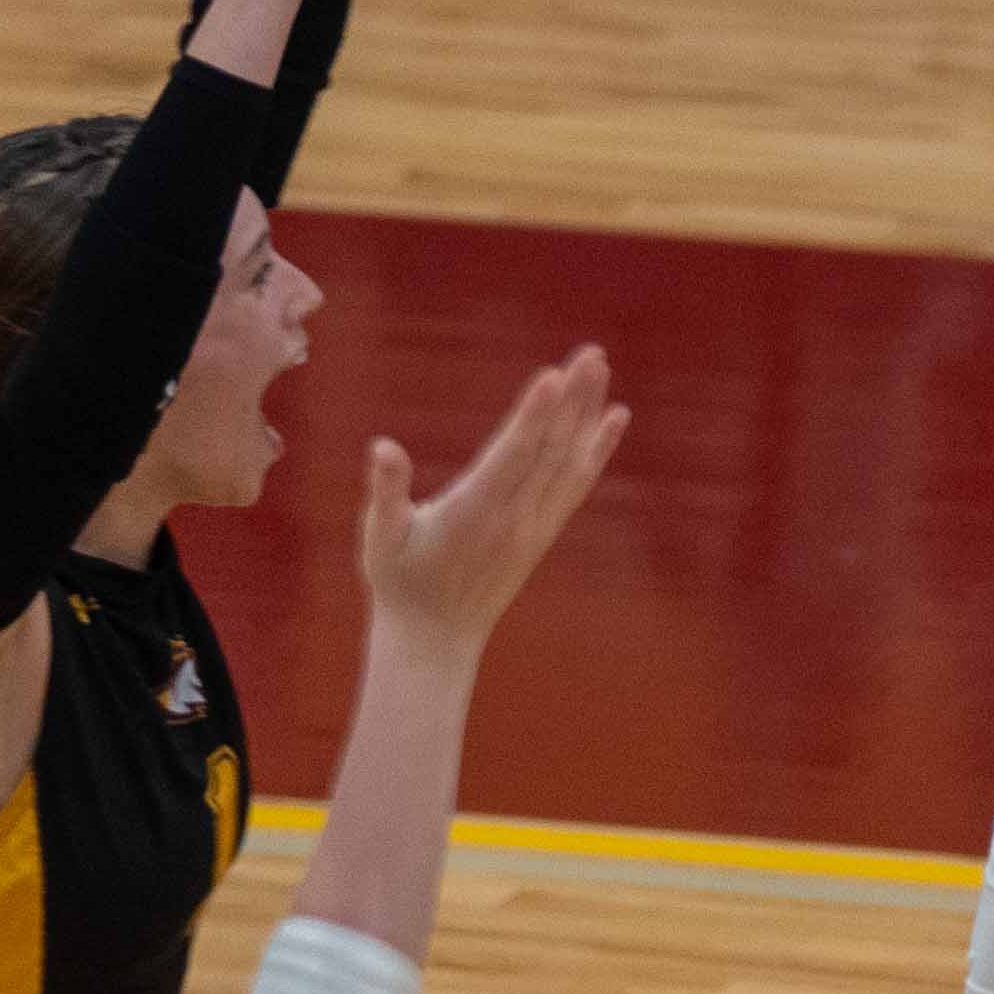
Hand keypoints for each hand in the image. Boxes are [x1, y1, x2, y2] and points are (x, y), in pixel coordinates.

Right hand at [356, 345, 624, 650]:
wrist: (436, 639)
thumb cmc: (400, 583)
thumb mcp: (380, 539)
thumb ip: (385, 492)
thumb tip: (383, 448)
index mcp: (473, 513)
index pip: (512, 457)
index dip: (534, 417)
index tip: (555, 377)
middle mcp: (513, 518)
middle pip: (549, 451)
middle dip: (572, 401)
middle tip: (593, 353)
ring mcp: (533, 526)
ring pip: (569, 463)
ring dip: (588, 415)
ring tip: (602, 369)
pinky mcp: (543, 532)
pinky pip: (576, 484)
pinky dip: (597, 450)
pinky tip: (613, 418)